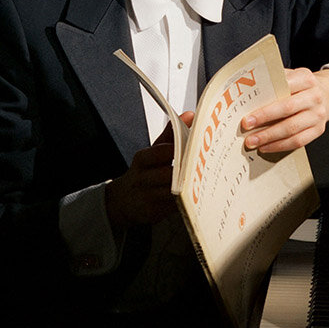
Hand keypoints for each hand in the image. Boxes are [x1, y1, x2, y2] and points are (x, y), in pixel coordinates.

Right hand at [105, 111, 193, 232]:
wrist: (123, 200)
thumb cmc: (144, 173)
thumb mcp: (153, 152)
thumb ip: (171, 134)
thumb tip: (189, 115)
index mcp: (143, 159)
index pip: (158, 151)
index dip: (176, 148)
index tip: (193, 142)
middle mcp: (143, 177)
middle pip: (167, 173)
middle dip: (186, 168)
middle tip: (205, 163)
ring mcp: (148, 196)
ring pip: (171, 191)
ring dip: (188, 186)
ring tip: (204, 179)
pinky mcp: (154, 212)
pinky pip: (173, 206)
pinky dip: (186, 200)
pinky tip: (198, 195)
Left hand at [241, 68, 328, 152]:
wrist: (328, 96)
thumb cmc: (301, 87)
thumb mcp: (292, 76)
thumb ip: (274, 81)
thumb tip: (246, 91)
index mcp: (305, 79)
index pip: (284, 88)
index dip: (266, 98)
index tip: (247, 109)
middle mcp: (314, 96)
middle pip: (287, 109)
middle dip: (264, 118)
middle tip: (246, 125)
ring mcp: (318, 115)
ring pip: (292, 128)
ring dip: (269, 137)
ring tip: (252, 141)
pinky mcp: (318, 130)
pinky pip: (298, 141)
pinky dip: (279, 146)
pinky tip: (265, 147)